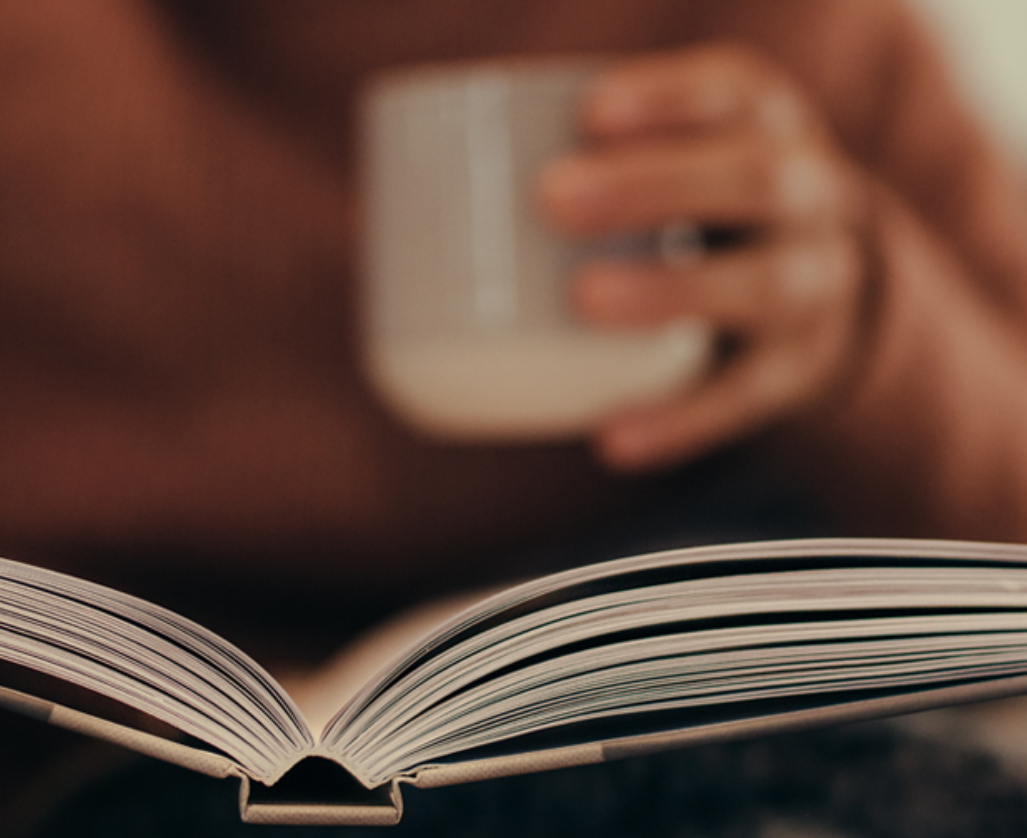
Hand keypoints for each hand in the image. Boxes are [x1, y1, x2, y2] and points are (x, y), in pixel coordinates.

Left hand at [539, 45, 867, 469]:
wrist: (823, 285)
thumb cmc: (712, 205)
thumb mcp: (692, 153)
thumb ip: (614, 155)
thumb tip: (439, 193)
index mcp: (769, 126)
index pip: (733, 92)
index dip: (667, 96)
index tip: (588, 111)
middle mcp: (811, 196)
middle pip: (753, 180)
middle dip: (656, 185)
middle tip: (556, 201)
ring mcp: (816, 286)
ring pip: (765, 286)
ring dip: (672, 291)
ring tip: (586, 299)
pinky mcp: (797, 368)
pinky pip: (745, 398)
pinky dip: (678, 420)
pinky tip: (613, 439)